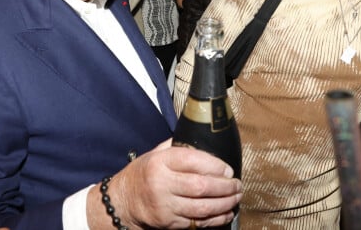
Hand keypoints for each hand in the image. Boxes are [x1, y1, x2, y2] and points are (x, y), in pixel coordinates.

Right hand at [87, 140, 241, 228]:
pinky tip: (226, 213)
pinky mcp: (168, 223)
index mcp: (161, 161)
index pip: (193, 161)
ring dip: (224, 204)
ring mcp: (165, 206)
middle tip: (238, 185)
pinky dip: (215, 219)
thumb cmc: (143, 173)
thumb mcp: (155, 153)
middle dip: (225, 187)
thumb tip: (204, 139)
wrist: (122, 202)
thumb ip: (178, 147)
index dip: (215, 165)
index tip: (228, 169)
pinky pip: (196, 223)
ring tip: (236, 198)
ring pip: (202, 208)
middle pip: (201, 186)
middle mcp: (162, 183)